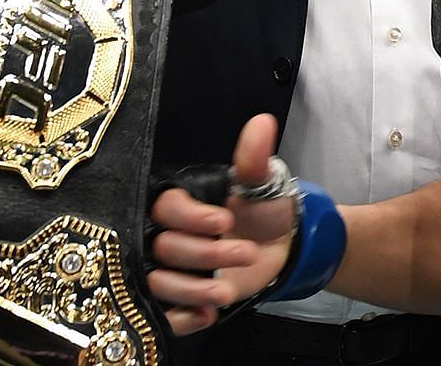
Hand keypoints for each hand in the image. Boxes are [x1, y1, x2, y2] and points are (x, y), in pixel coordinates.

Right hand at [147, 115, 295, 334]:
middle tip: (245, 252)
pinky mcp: (177, 299)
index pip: (167, 207)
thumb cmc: (263, 210)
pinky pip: (164, 315)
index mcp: (181, 203)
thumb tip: (262, 123)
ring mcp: (170, 269)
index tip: (224, 220)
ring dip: (194, 288)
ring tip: (228, 289)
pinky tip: (209, 315)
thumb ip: (253, 157)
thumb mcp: (261, 183)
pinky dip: (184, 318)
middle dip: (204, 253)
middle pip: (164, 247)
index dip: (192, 217)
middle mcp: (167, 234)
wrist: (280, 248)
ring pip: (160, 283)